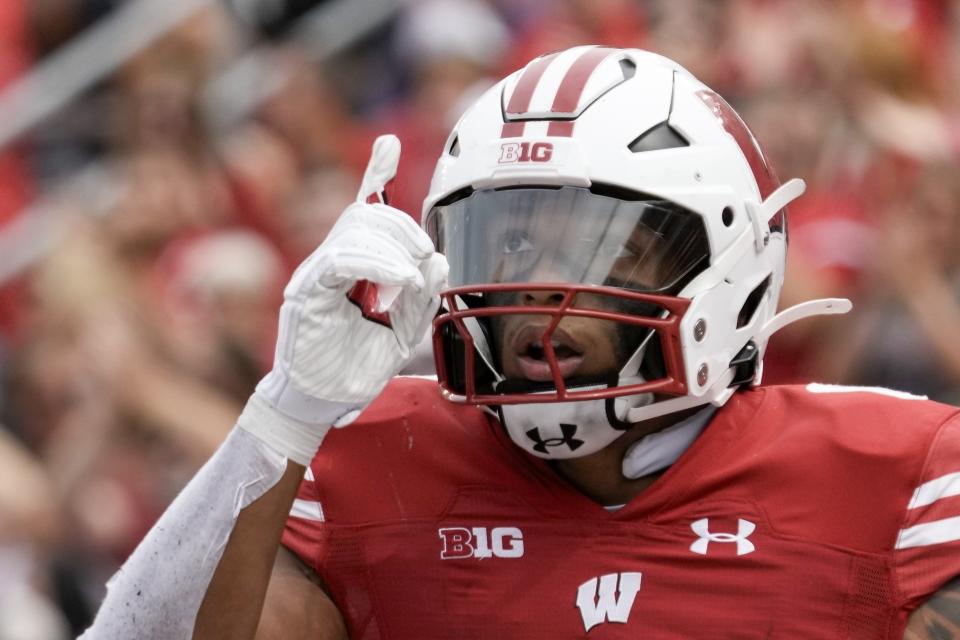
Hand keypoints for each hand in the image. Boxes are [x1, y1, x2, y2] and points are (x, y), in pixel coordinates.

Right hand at [239, 135, 447, 463]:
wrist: (322, 405)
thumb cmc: (355, 369)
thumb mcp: (402, 331)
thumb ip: (421, 296)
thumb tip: (439, 258)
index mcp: (350, 266)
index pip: (364, 211)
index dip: (375, 174)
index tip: (390, 144)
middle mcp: (330, 261)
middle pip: (367, 213)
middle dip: (404, 228)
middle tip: (421, 263)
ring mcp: (315, 274)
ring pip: (355, 229)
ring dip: (393, 249)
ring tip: (409, 283)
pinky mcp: (306, 291)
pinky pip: (340, 259)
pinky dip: (375, 265)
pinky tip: (398, 283)